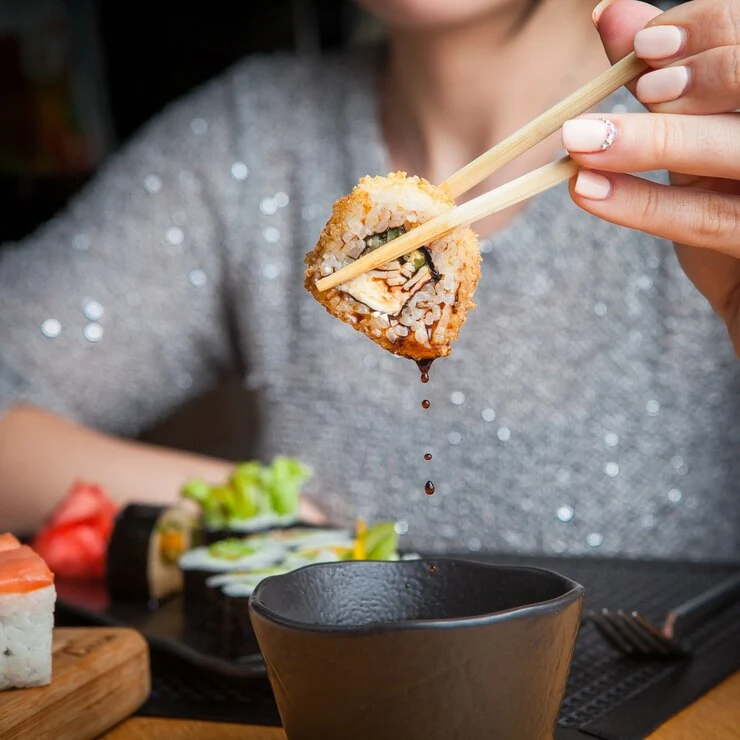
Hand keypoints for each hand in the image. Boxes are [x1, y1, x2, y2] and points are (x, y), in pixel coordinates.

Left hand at [562, 0, 739, 355]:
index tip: (645, 45)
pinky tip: (586, 189)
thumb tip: (610, 15)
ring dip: (656, 140)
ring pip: (736, 149)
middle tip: (638, 86)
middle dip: (697, 76)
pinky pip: (707, 220)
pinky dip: (642, 203)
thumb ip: (662, 74)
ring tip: (581, 138)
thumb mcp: (695, 130)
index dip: (707, 29)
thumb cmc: (726, 197)